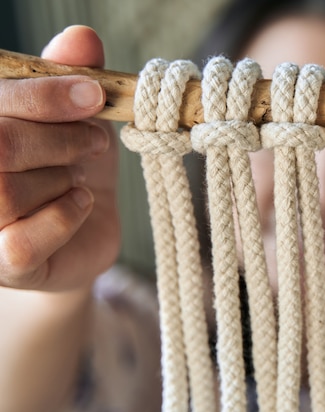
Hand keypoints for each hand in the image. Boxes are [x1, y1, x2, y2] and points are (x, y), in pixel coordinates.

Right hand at [0, 26, 119, 290]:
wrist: (82, 229)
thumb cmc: (69, 165)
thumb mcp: (74, 117)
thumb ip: (69, 78)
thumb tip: (82, 38)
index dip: (45, 96)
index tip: (94, 95)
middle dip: (60, 139)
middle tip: (96, 141)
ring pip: (4, 193)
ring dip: (61, 179)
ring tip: (80, 177)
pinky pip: (21, 243)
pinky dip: (64, 217)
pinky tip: (80, 204)